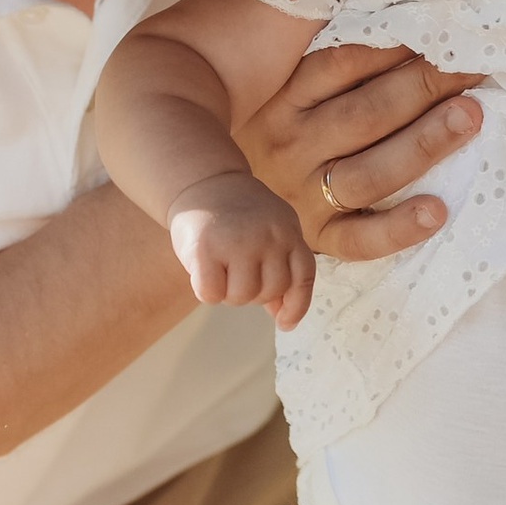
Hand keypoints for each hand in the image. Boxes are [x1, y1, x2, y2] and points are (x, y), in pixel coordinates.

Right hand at [167, 171, 316, 327]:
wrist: (203, 181)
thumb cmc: (237, 216)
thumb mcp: (269, 234)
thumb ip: (279, 269)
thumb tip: (283, 316)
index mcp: (288, 231)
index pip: (303, 277)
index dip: (296, 305)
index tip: (284, 323)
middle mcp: (269, 236)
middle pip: (269, 292)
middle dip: (251, 292)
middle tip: (235, 273)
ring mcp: (239, 241)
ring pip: (241, 296)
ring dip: (228, 293)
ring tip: (220, 269)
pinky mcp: (206, 248)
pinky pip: (211, 294)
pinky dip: (206, 291)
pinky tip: (202, 271)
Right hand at [237, 39, 484, 258]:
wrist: (219, 203)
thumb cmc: (262, 122)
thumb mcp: (269, 77)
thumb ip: (304, 34)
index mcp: (281, 98)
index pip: (342, 64)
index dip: (394, 44)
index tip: (441, 25)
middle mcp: (289, 146)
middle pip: (365, 114)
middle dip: (424, 86)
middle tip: (473, 64)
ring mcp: (300, 196)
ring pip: (369, 172)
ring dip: (424, 143)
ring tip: (471, 116)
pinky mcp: (316, 239)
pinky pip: (360, 240)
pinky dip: (398, 229)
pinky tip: (438, 211)